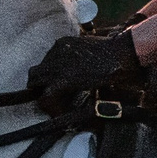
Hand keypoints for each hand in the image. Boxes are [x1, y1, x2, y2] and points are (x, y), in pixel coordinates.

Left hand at [24, 30, 141, 111]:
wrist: (120, 53)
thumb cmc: (114, 53)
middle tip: (54, 99)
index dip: (50, 77)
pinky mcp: (63, 79)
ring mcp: (57, 65)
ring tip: (56, 108)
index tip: (58, 87)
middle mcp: (55, 52)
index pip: (46, 62)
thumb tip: (84, 72)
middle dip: (41, 86)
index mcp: (62, 44)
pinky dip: (51, 107)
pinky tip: (60, 113)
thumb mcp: (92, 51)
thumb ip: (82, 59)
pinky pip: (47, 96)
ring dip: (44, 96)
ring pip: (35, 84)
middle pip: (36, 72)